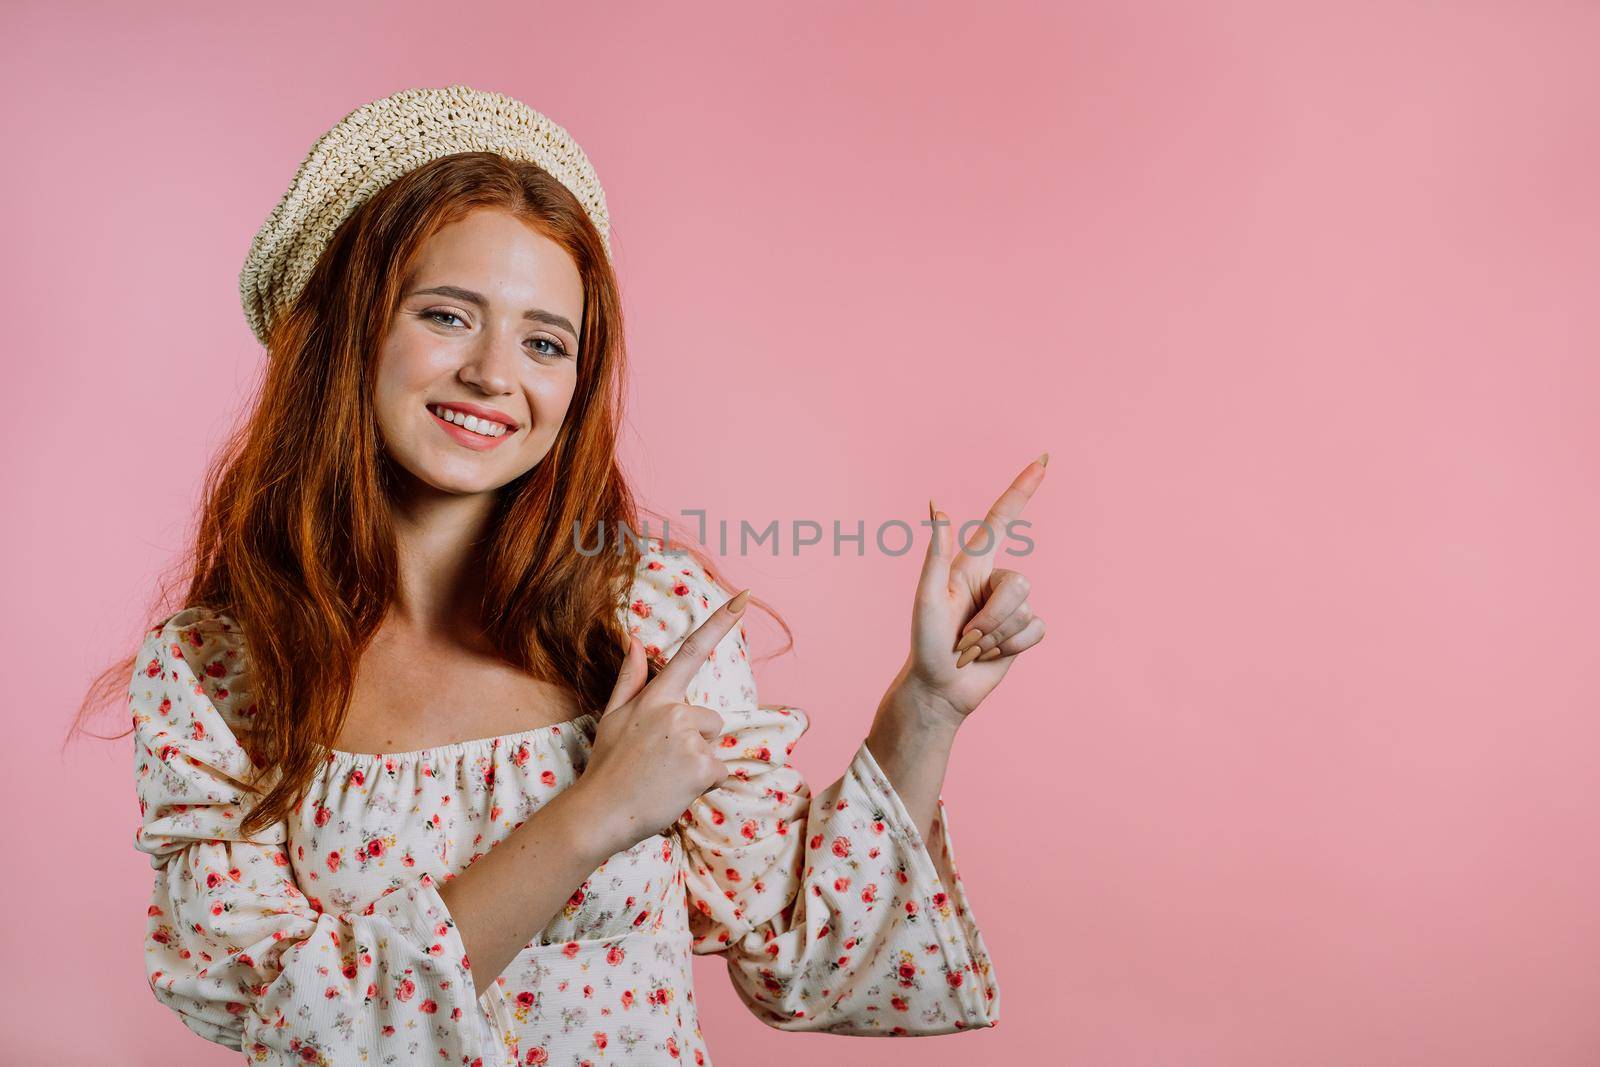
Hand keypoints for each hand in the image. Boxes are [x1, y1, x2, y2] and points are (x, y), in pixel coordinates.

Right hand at [575, 590, 751, 855]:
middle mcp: (676, 711)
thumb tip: (636, 641)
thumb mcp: (613, 716)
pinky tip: (676, 790)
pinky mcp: (704, 767)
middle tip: (660, 762)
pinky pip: (720, 771)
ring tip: (666, 777)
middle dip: (695, 740)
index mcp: (655, 697)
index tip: (746, 597)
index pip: (692, 651)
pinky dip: (704, 784)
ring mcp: (690, 739)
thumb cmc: (607, 765)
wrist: (599, 814)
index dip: (721, 622)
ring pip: (715, 746)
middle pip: (711, 719)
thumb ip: (631, 679)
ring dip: (699, 763)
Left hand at [894, 454, 1048, 725]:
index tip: (1043, 459)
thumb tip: (938, 504)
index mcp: (972, 564)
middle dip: (992, 618)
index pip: (1003, 518)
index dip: (1023, 488)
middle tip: (963, 638)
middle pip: (1020, 583)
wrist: (940, 688)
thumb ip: (936, 553)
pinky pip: (1036, 631)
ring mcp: (1012, 606)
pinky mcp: (1024, 632)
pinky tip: (990, 656)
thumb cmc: (925, 641)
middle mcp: (995, 580)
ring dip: (996, 637)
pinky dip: (1011, 648)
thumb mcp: (927, 596)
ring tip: (971, 648)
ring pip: (1026, 610)